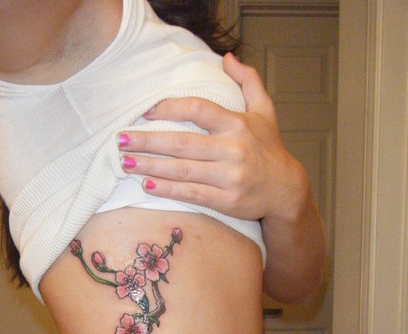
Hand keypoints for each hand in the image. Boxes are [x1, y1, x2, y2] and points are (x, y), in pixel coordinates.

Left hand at [118, 53, 325, 302]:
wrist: (286, 191)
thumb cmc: (270, 150)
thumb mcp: (266, 111)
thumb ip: (249, 81)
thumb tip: (228, 58)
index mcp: (237, 124)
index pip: (198, 110)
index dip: (169, 108)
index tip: (146, 112)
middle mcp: (232, 149)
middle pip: (182, 143)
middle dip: (148, 141)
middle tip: (121, 138)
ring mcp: (229, 177)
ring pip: (182, 170)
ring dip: (150, 166)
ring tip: (126, 162)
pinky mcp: (226, 201)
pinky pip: (191, 193)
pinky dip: (167, 189)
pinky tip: (147, 184)